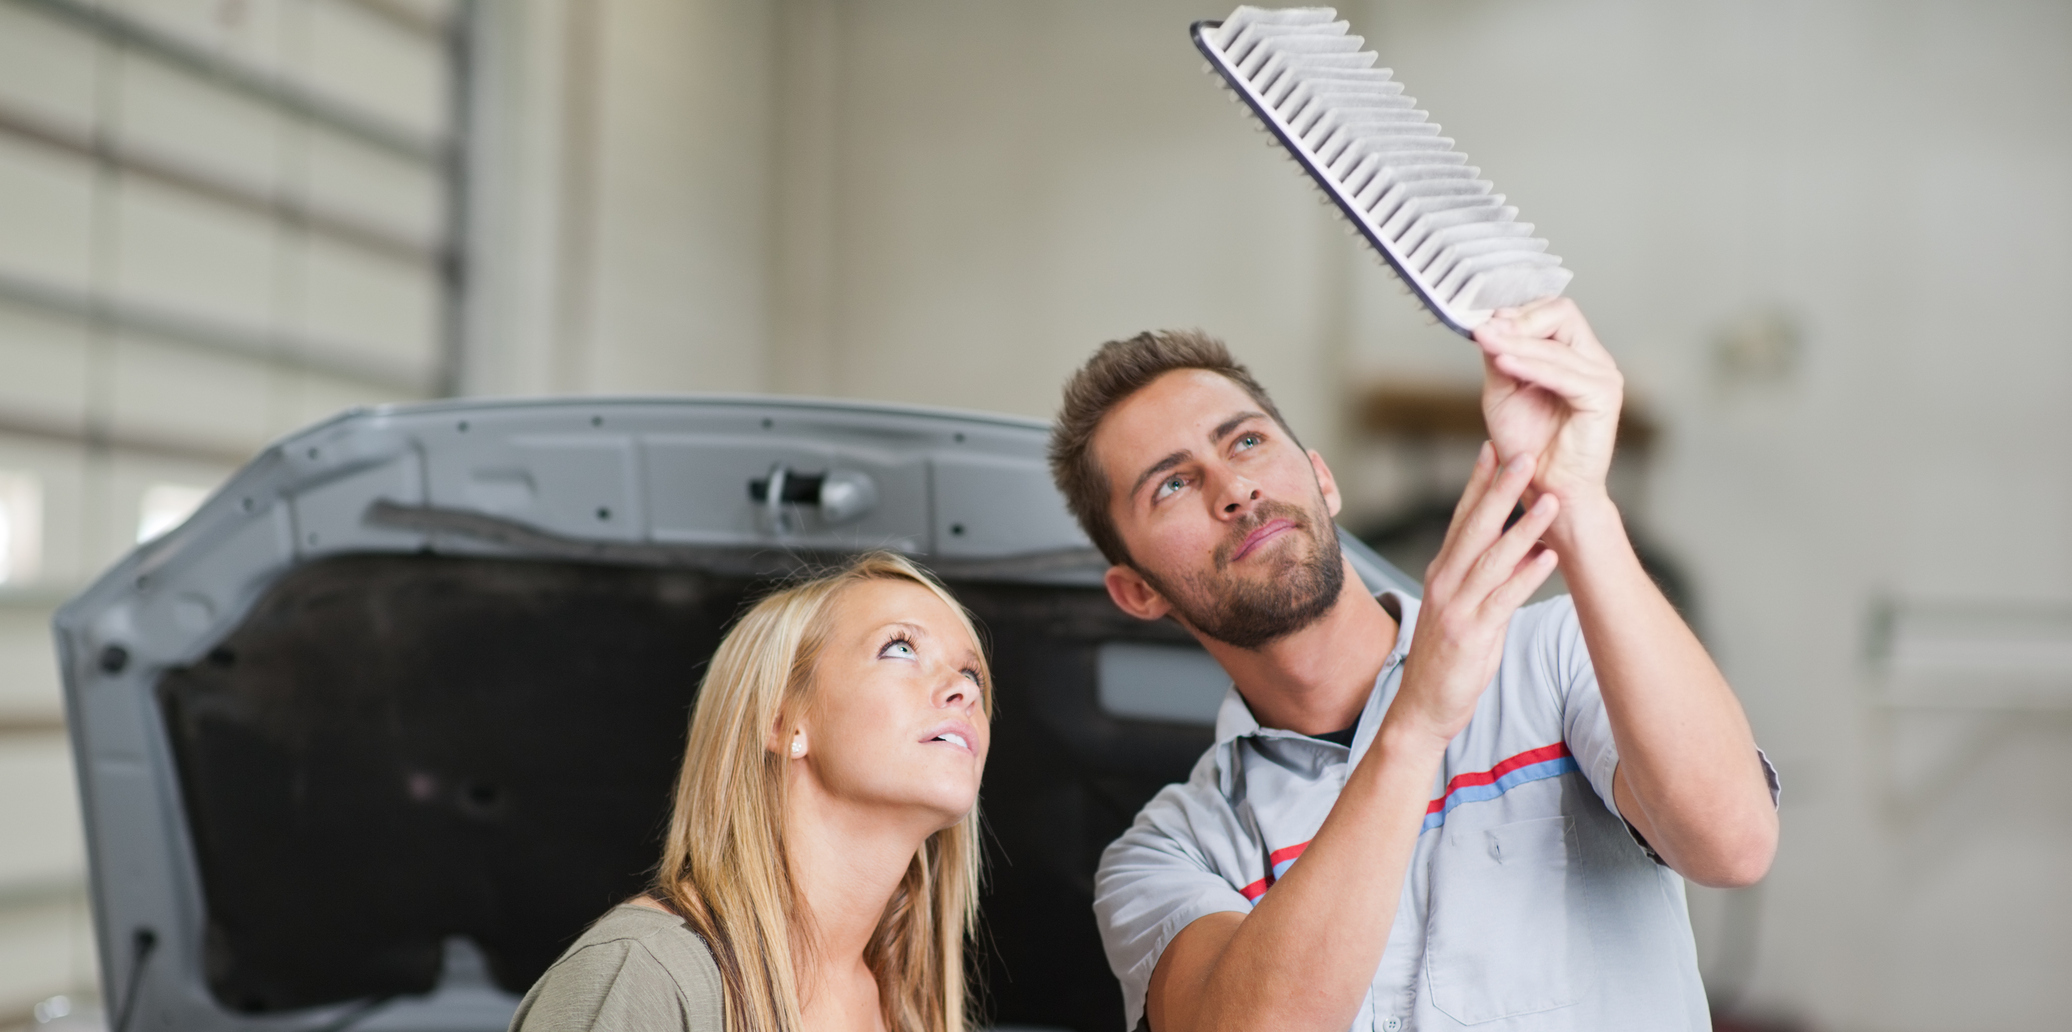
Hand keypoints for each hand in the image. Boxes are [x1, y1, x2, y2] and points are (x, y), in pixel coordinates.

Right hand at [1386, 444, 1561, 745]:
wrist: (1422, 708)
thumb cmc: (1446, 659)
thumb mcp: (1461, 608)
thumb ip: (1485, 576)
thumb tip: (1520, 546)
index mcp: (1442, 572)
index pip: (1460, 518)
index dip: (1478, 482)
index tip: (1494, 448)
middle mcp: (1445, 583)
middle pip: (1475, 527)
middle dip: (1500, 489)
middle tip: (1523, 455)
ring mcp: (1456, 608)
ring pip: (1492, 558)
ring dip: (1524, 527)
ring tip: (1550, 501)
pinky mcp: (1471, 635)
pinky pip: (1503, 600)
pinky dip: (1525, 577)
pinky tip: (1547, 558)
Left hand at [1473, 297, 1623, 508]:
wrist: (1545, 489)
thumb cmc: (1527, 446)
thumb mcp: (1503, 392)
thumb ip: (1500, 357)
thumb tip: (1491, 324)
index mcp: (1574, 355)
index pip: (1552, 311)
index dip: (1517, 312)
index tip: (1483, 321)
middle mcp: (1593, 361)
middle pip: (1563, 313)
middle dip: (1519, 320)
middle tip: (1485, 329)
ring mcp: (1603, 376)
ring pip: (1557, 343)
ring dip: (1515, 341)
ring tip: (1485, 341)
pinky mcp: (1603, 397)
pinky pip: (1563, 373)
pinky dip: (1530, 365)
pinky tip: (1503, 362)